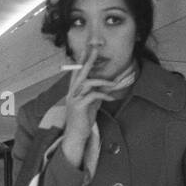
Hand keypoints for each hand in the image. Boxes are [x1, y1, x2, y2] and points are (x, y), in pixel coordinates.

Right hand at [56, 45, 124, 161]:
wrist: (75, 136)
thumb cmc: (82, 120)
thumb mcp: (90, 104)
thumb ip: (95, 93)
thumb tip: (105, 85)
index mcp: (73, 90)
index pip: (77, 72)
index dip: (81, 60)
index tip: (87, 49)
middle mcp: (72, 92)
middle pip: (80, 72)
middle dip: (87, 60)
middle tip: (94, 49)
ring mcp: (74, 98)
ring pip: (87, 82)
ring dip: (102, 81)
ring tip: (113, 84)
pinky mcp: (79, 106)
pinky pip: (93, 95)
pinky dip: (103, 95)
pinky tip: (110, 97)